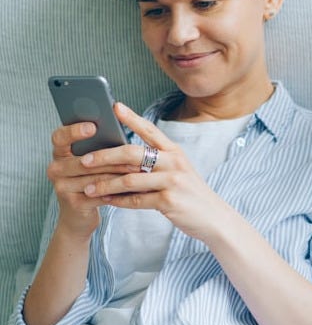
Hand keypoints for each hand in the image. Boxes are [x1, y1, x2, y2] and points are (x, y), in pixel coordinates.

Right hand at [47, 119, 140, 236]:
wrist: (80, 217)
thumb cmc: (93, 181)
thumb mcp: (93, 164)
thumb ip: (100, 148)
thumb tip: (125, 129)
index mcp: (59, 154)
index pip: (60, 137)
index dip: (74, 131)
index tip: (93, 126)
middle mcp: (55, 169)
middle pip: (85, 160)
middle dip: (113, 158)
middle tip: (136, 153)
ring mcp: (61, 187)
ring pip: (95, 177)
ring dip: (120, 174)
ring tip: (141, 170)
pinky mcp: (73, 203)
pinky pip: (100, 194)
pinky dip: (119, 191)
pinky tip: (134, 188)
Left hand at [77, 103, 229, 239]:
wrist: (214, 217)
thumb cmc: (190, 193)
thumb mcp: (178, 171)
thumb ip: (156, 162)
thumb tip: (122, 156)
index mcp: (175, 152)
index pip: (150, 130)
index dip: (131, 118)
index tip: (114, 107)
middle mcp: (174, 162)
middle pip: (132, 153)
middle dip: (105, 156)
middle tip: (85, 160)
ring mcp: (172, 181)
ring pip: (130, 179)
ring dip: (106, 184)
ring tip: (88, 188)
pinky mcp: (169, 201)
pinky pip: (136, 200)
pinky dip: (118, 201)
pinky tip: (107, 201)